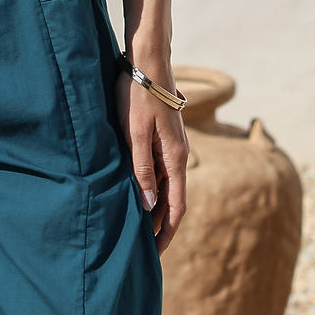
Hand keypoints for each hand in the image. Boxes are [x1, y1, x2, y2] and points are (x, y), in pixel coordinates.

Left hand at [115, 62, 187, 254]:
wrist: (147, 60)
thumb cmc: (138, 95)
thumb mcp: (136, 133)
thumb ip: (142, 169)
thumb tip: (150, 207)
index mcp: (176, 158)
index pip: (176, 207)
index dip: (166, 232)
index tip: (154, 253)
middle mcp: (178, 154)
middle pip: (172, 199)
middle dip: (160, 224)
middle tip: (142, 247)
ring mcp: (172, 145)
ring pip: (166, 184)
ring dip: (155, 206)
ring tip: (137, 224)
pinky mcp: (163, 135)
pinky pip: (160, 168)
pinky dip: (152, 186)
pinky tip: (137, 190)